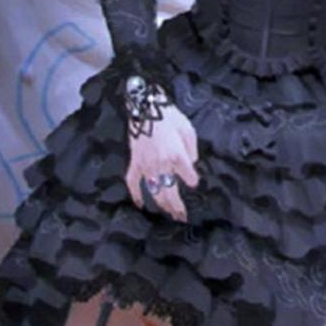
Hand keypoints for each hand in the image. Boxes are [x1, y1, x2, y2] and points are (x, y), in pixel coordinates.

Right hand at [125, 100, 198, 221]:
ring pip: (155, 192)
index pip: (190, 178)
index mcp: (178, 157)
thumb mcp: (188, 130)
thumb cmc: (170, 117)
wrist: (147, 108)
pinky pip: (133, 183)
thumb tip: (191, 164)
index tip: (192, 182)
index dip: (192, 181)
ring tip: (168, 214)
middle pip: (171, 193)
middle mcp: (163, 165)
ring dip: (162, 205)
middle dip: (178, 208)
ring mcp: (147, 166)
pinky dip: (136, 195)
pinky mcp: (135, 163)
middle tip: (182, 217)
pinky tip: (140, 204)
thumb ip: (191, 150)